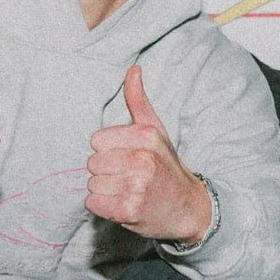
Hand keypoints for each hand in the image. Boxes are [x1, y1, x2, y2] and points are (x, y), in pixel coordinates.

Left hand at [86, 65, 212, 242]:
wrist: (188, 208)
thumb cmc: (166, 167)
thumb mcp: (156, 131)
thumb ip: (139, 101)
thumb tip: (134, 69)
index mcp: (146, 136)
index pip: (96, 141)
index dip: (108, 152)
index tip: (127, 159)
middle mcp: (142, 159)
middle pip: (92, 163)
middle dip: (105, 173)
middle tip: (128, 179)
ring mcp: (136, 186)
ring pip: (92, 185)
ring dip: (105, 192)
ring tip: (127, 193)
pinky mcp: (129, 210)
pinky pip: (93, 204)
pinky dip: (103, 208)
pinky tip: (123, 206)